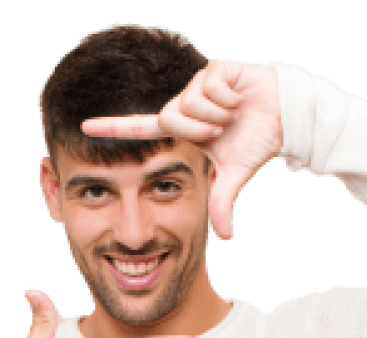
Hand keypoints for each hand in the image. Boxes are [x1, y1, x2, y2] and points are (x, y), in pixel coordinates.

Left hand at [81, 60, 281, 240]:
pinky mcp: (214, 70)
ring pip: (190, 103)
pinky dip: (227, 99)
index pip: (141, 128)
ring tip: (232, 114)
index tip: (83, 127)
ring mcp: (197, 85)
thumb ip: (222, 202)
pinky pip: (209, 87)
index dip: (114, 128)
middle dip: (198, 129)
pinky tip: (238, 98)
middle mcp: (184, 105)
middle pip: (170, 118)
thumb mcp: (234, 175)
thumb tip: (225, 238)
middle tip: (220, 131)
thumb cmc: (255, 140)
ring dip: (216, 115)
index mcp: (183, 129)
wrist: (283, 116)